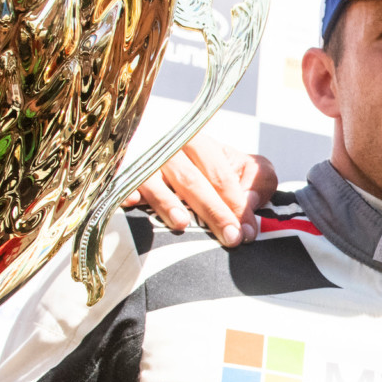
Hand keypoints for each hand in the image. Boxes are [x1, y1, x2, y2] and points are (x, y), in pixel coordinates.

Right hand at [123, 134, 276, 245]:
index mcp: (200, 143)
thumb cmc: (212, 168)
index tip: (247, 232)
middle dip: (213, 211)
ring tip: (182, 224)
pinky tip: (131, 202)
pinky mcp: (123, 175)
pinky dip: (127, 191)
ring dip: (167, 202)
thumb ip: (258, 181)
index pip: (221, 175)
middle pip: (192, 180)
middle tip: (230, 238)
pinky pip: (123, 182)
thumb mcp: (243, 168)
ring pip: (156, 180)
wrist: (174, 157)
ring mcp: (144, 162)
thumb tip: (249, 204)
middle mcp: (169, 149)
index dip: (237, 204)